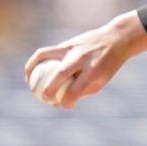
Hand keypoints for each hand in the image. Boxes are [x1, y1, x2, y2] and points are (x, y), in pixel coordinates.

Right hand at [24, 11, 146, 108]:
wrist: (116, 39)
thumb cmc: (108, 65)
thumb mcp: (101, 80)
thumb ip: (81, 91)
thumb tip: (59, 103)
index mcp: (94, 71)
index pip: (75, 91)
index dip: (67, 102)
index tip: (66, 106)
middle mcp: (81, 59)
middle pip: (60, 75)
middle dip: (48, 91)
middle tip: (44, 99)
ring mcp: (72, 49)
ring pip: (46, 59)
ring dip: (33, 72)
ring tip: (30, 84)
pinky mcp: (66, 43)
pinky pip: (45, 52)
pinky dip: (34, 62)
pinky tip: (30, 72)